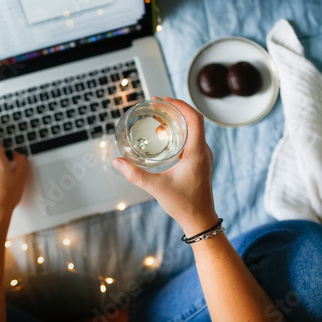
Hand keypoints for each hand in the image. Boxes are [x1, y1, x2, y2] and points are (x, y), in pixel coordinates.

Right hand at [113, 97, 216, 235]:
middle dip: (175, 110)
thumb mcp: (156, 188)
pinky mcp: (200, 162)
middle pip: (193, 120)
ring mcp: (203, 156)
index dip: (180, 105)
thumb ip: (135, 175)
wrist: (200, 220)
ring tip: (158, 118)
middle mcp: (203, 151)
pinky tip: (164, 137)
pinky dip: (179, 132)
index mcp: (197, 153)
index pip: (194, 118)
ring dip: (177, 121)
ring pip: (193, 130)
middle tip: (156, 106)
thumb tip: (118, 162)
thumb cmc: (184, 205)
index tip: (163, 101)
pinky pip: (192, 139)